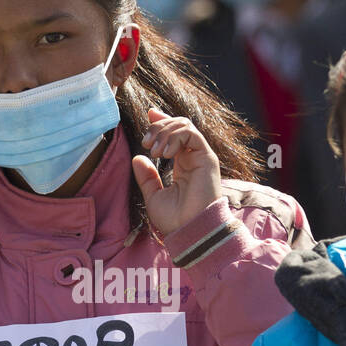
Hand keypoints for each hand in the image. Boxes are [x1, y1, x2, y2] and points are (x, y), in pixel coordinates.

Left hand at [132, 108, 219, 235]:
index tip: (149, 115)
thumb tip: (138, 157)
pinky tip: (165, 153)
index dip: (162, 121)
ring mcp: (201, 156)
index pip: (174, 134)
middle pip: (177, 125)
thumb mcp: (154, 196)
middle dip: (158, 127)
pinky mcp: (207, 157)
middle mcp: (193, 157)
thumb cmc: (175, 220)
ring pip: (184, 125)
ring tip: (154, 151)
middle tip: (146, 143)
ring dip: (164, 132)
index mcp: (183, 164)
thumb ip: (147, 176)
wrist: (190, 230)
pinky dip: (175, 137)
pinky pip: (191, 133)